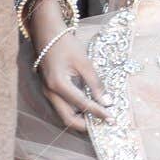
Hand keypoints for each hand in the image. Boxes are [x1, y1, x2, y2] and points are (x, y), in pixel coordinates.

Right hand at [28, 0, 110, 133]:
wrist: (47, 33)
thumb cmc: (66, 44)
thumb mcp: (84, 63)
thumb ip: (95, 84)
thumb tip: (107, 102)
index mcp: (58, 85)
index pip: (82, 105)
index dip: (98, 113)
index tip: (112, 118)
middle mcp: (50, 93)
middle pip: (68, 119)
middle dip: (86, 125)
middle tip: (104, 125)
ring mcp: (48, 93)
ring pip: (64, 115)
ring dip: (81, 119)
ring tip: (98, 119)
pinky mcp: (50, 90)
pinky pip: (62, 107)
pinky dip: (75, 111)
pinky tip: (88, 109)